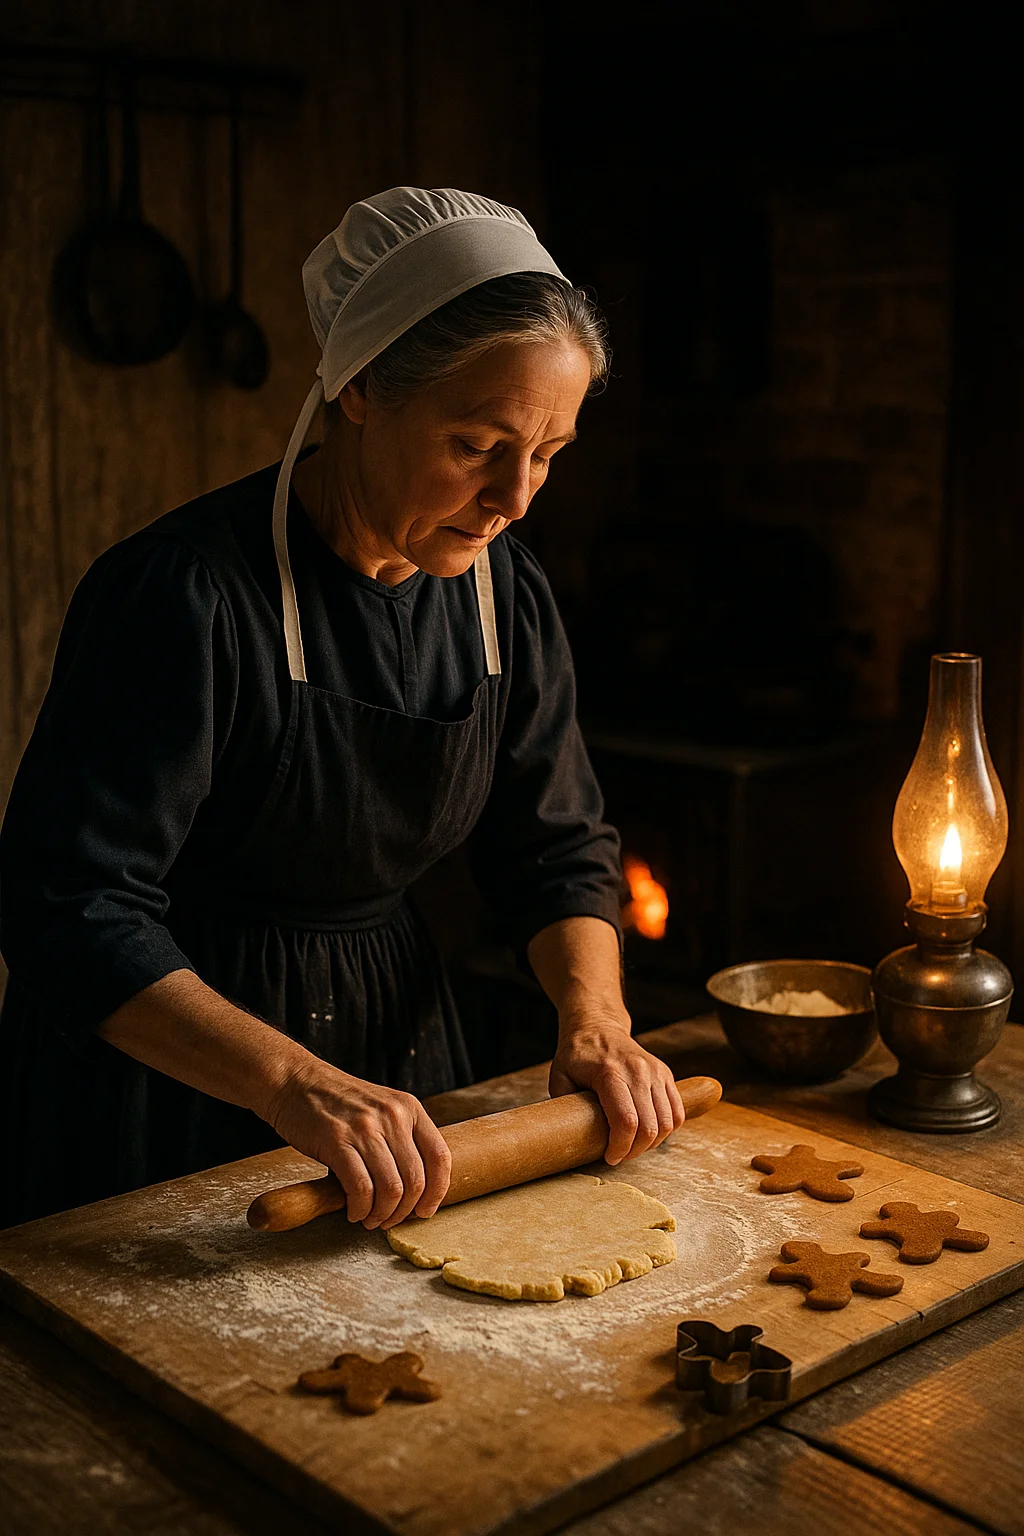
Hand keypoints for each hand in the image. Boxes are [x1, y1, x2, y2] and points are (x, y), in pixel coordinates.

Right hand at [264, 1058, 450, 1230]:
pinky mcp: (336, 1141)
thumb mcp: (381, 1108)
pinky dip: (360, 1209)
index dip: (437, 1192)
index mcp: (409, 1108)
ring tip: (369, 1218)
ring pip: (391, 1189)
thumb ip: (400, 1137)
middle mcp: (392, 1116)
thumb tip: (416, 1187)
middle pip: (416, 1180)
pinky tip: (353, 1211)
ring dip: (381, 1214)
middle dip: (403, 1211)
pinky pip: (361, 1188)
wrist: (295, 1082)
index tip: (424, 1211)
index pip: (440, 1156)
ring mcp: (365, 1128)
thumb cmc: (337, 1102)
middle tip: (388, 1220)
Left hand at [549, 1013, 684, 1163]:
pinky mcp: (665, 1074)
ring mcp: (655, 1072)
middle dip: (635, 1151)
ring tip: (633, 1145)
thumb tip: (569, 1136)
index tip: (609, 1157)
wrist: (598, 1025)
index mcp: (609, 1072)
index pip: (626, 1121)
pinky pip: (677, 1112)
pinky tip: (649, 1133)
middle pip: (650, 1127)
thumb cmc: (577, 1054)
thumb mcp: (560, 1077)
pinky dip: (667, 1129)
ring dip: (652, 1143)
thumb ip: (564, 1106)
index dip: (621, 1147)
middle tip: (619, 1156)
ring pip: (668, 1123)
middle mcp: (637, 1071)